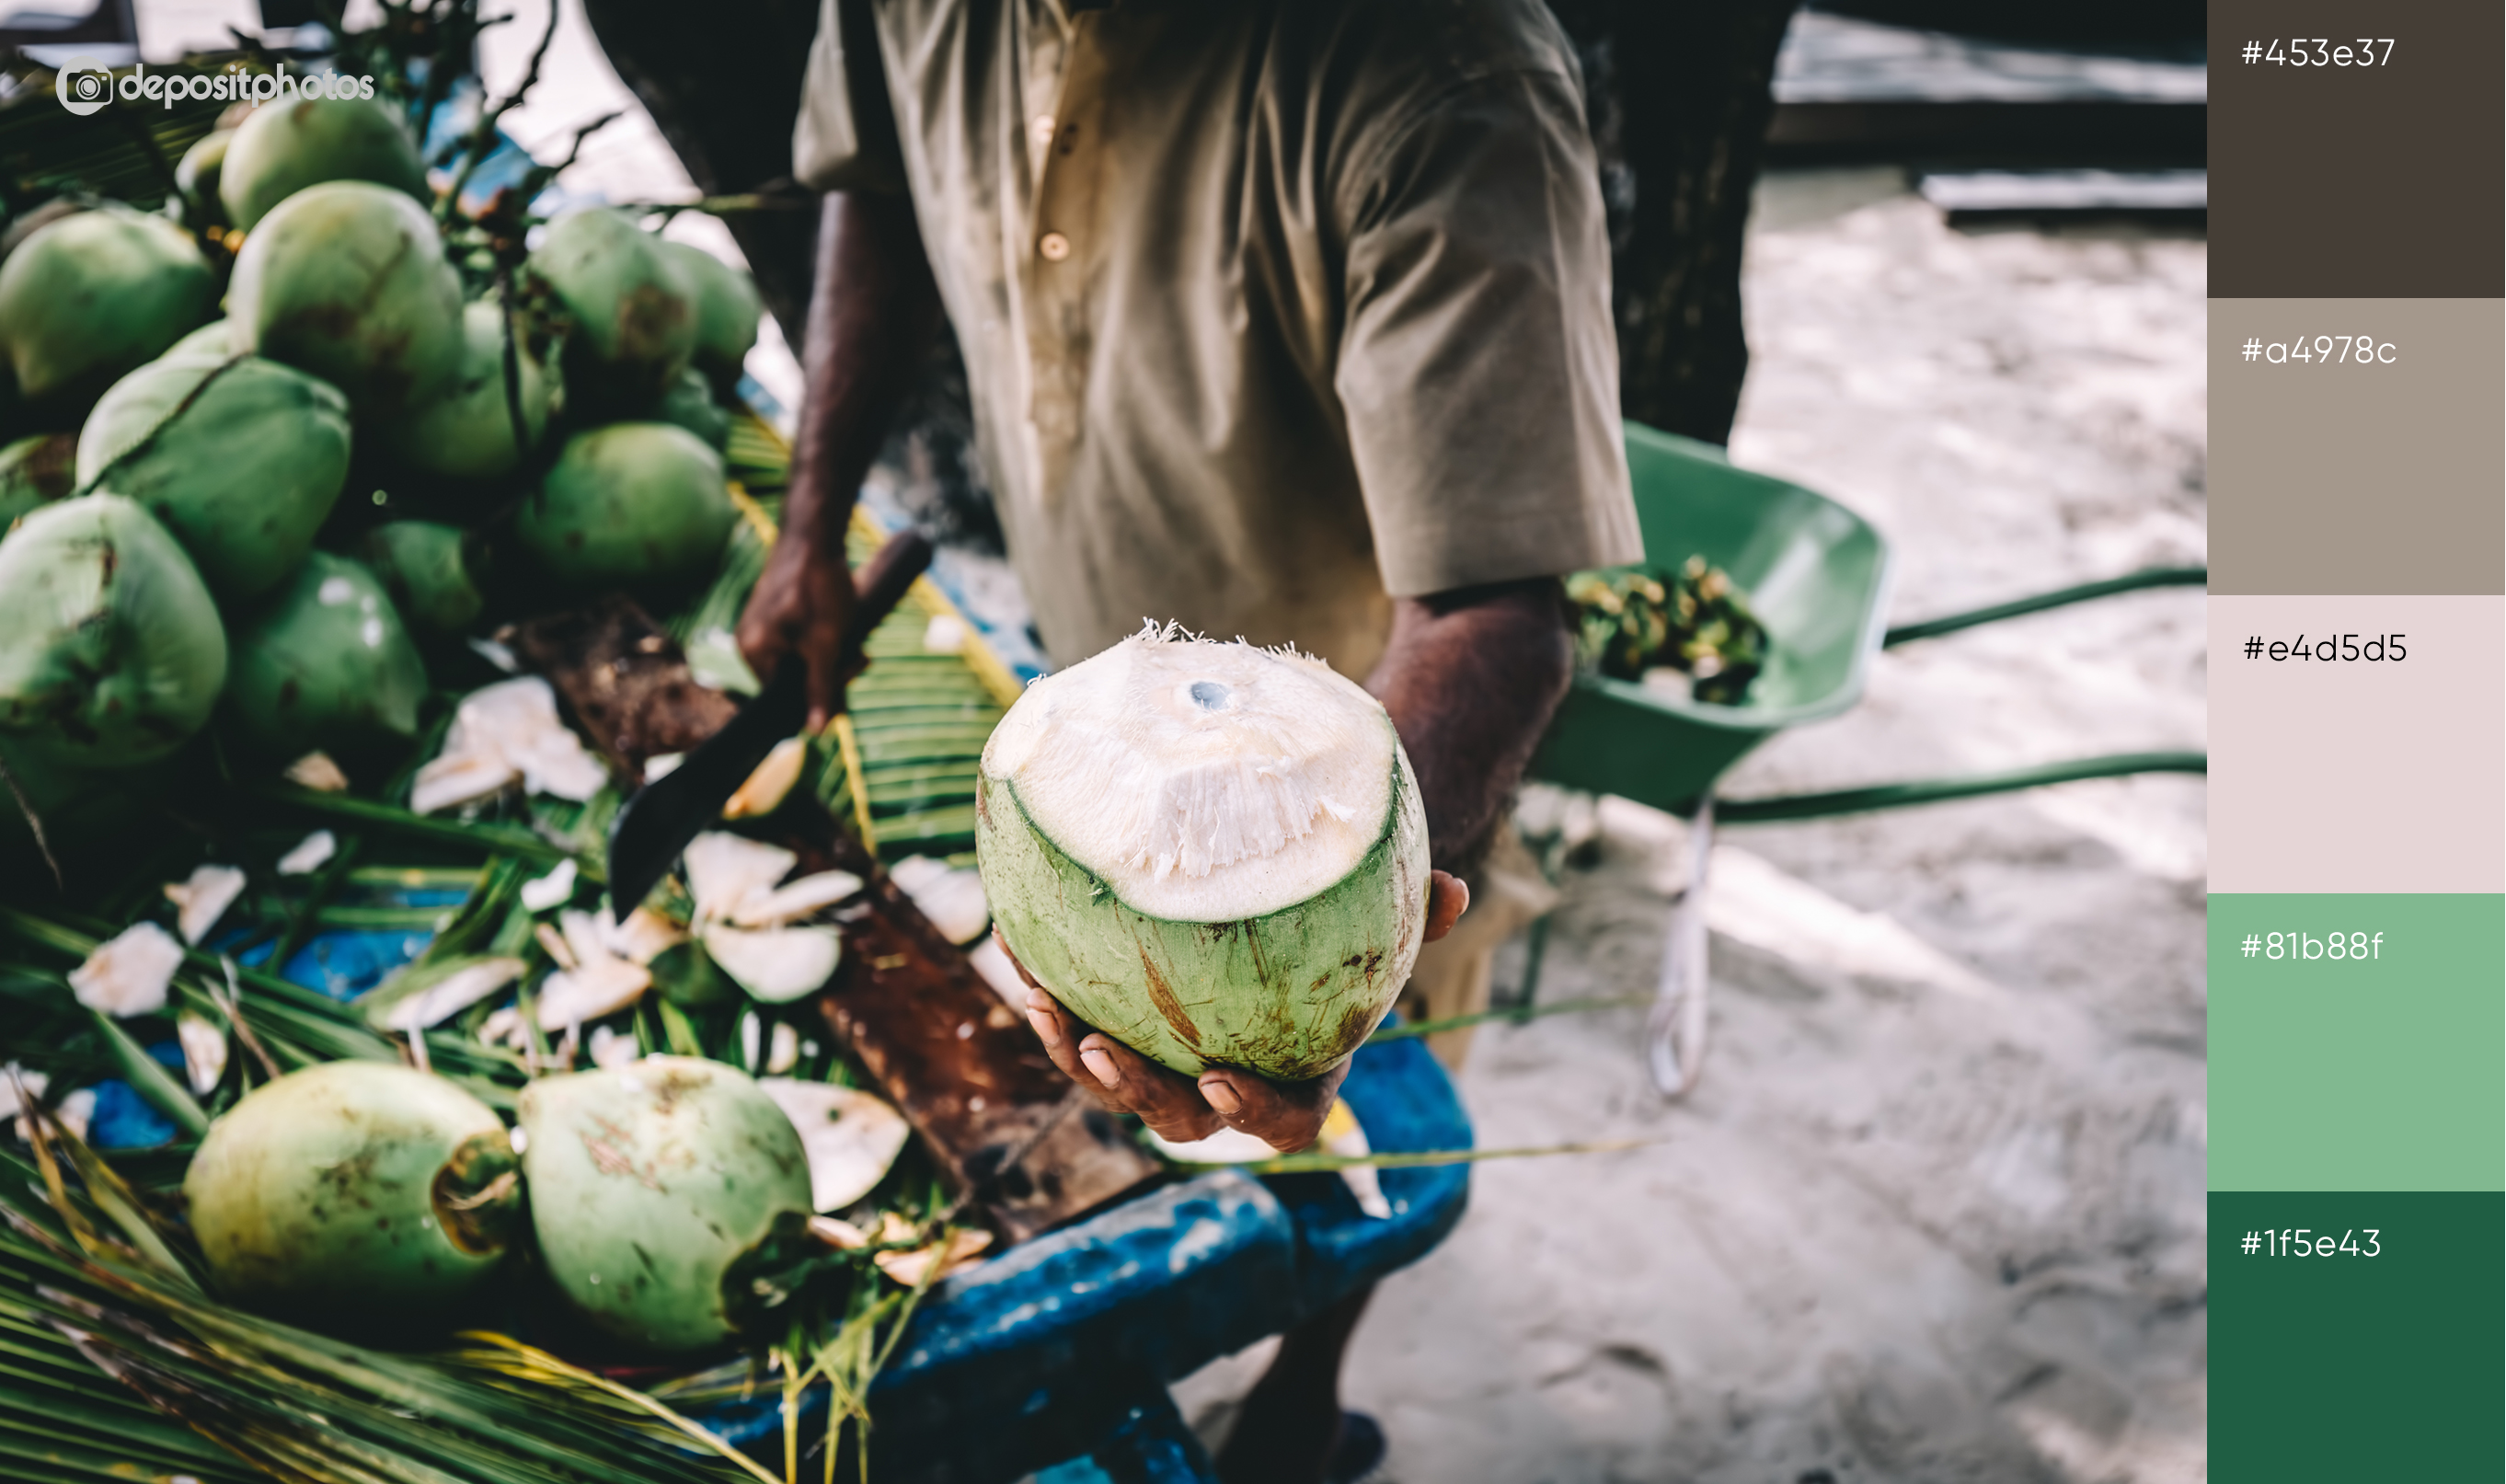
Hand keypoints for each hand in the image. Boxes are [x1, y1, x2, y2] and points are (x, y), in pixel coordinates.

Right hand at [737, 533, 859, 732]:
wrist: (816, 534)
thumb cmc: (819, 587)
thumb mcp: (826, 644)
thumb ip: (820, 688)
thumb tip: (814, 732)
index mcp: (754, 654)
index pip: (783, 701)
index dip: (819, 698)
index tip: (848, 678)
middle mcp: (749, 643)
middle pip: (793, 682)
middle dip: (830, 675)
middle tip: (860, 658)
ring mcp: (761, 628)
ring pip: (801, 662)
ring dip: (832, 658)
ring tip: (857, 643)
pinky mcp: (775, 614)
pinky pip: (800, 643)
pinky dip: (824, 642)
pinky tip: (843, 628)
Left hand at [1000, 870, 1468, 1152]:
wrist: (1291, 924)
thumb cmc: (1341, 934)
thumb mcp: (1381, 926)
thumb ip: (1415, 918)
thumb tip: (1458, 890)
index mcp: (1298, 1075)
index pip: (1283, 1125)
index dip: (1251, 1115)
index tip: (1222, 1078)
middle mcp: (1227, 1085)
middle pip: (1178, 1120)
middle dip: (1137, 1092)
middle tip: (1104, 1052)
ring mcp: (1168, 1066)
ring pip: (1113, 1085)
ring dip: (1074, 1055)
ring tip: (1047, 1005)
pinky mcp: (1120, 1033)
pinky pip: (1077, 1032)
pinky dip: (1050, 999)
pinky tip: (1017, 949)